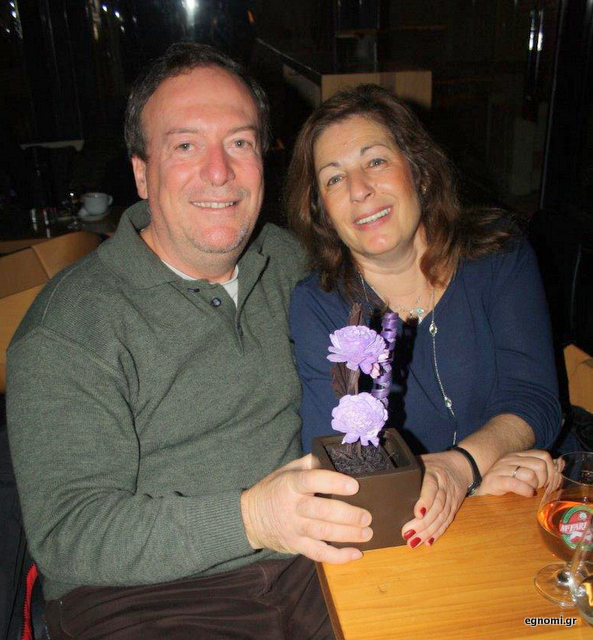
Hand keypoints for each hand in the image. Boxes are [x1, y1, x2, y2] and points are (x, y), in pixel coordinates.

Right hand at [240, 454, 371, 563]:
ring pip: (323, 533)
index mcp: (291, 484)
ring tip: (367, 533)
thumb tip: (329, 458)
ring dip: (348, 535)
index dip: (334, 483)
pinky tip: (355, 554)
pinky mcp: (296, 546)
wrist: (250, 518)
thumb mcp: (286, 470)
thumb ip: (308, 464)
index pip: (312, 481)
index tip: (354, 486)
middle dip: (348, 515)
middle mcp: (293, 507)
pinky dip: (338, 557)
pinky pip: (318, 554)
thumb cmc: (274, 489)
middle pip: (322, 511)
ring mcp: (294, 528)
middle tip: (367, 516)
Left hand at [401, 450, 469, 548]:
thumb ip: (409, 471)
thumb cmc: (434, 463)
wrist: (461, 465)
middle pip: (436, 507)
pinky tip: (428, 541)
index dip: (425, 502)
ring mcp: (451, 498)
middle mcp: (444, 487)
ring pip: (441, 517)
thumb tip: (385, 480)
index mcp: (434, 473)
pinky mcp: (454, 507)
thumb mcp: (421, 461)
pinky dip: (438, 533)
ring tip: (414, 542)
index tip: (417, 514)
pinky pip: (447, 521)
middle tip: (407, 534)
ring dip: (428, 531)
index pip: (431, 488)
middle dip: (422, 523)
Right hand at [475, 449, 554, 496]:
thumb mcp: (524, 473)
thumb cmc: (504, 483)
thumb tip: (561, 462)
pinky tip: (525, 493)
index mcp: (519, 455)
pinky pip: (517, 483)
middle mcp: (511, 459)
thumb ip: (543, 468)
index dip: (551, 471)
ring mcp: (502, 468)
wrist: (478, 489)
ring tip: (528, 490)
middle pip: (541, 465)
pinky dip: (525, 490)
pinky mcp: (495, 480)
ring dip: (534, 486)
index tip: (548, 483)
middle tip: (537, 488)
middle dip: (544, 480)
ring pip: (531, 474)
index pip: (544, 455)